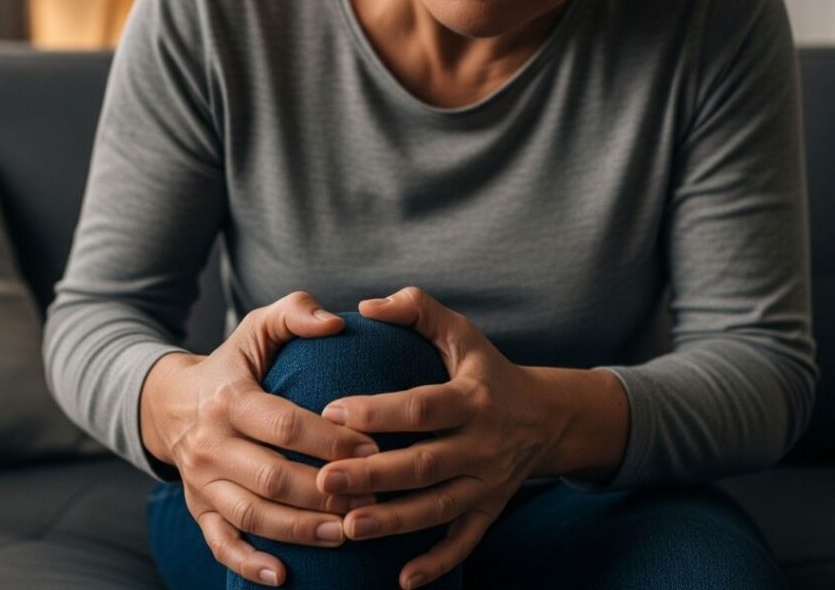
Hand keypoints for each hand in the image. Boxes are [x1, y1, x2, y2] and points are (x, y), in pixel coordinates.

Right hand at [139, 291, 379, 586]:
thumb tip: (336, 322)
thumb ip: (295, 312)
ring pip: (251, 514)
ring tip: (345, 532)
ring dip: (299, 529)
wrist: (170, 401)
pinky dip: (249, 562)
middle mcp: (210, 442)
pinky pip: (220, 542)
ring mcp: (200, 480)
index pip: (283, 423)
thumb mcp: (257, 327)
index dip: (329, 439)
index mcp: (229, 398)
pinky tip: (284, 575)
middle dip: (324, 490)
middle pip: (271, 476)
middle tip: (372, 496)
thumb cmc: (233, 362)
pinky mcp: (197, 508)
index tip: (373, 447)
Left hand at [315, 287, 553, 589]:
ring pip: (438, 509)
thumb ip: (416, 308)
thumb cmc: (486, 367)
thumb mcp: (459, 330)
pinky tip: (401, 578)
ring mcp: (487, 482)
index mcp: (472, 397)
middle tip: (324, 478)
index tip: (331, 411)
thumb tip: (366, 306)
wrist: (546, 417)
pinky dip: (436, 563)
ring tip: (347, 526)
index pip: (421, 406)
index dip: (378, 411)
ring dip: (393, 522)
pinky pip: (464, 543)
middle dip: (373, 475)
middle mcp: (482, 444)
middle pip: (424, 464)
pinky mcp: (490, 510)